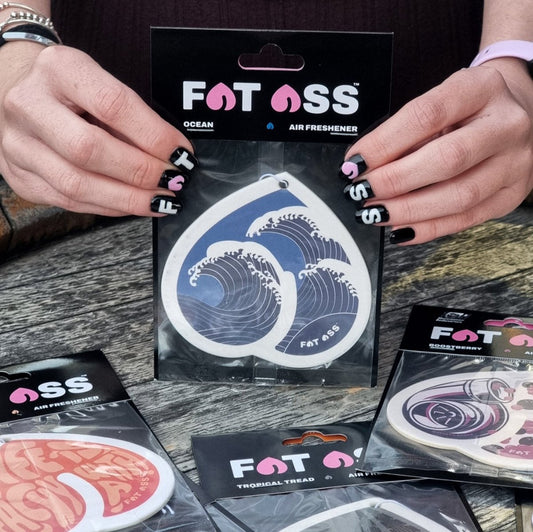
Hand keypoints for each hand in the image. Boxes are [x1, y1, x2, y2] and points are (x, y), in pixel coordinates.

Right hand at [0, 43, 194, 216]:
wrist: (16, 90)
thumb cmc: (70, 90)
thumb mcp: (100, 83)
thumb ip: (132, 116)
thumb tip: (173, 155)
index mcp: (58, 70)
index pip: (112, 105)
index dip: (154, 136)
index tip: (181, 154)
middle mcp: (29, 105)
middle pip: (89, 150)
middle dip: (141, 172)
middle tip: (173, 181)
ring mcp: (17, 144)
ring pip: (76, 185)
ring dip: (128, 199)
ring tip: (161, 200)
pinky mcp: (19, 176)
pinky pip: (69, 202)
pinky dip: (110, 207)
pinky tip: (134, 204)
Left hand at [341, 58, 532, 243]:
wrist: (522, 110)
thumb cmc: (471, 107)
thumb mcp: (441, 100)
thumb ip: (406, 130)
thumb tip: (363, 165)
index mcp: (482, 89)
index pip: (427, 115)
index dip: (384, 143)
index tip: (355, 163)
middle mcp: (506, 126)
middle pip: (447, 159)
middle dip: (394, 181)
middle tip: (361, 191)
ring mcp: (515, 163)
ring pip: (459, 197)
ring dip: (408, 210)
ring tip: (375, 212)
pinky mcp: (511, 195)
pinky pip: (468, 220)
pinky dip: (428, 228)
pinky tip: (400, 228)